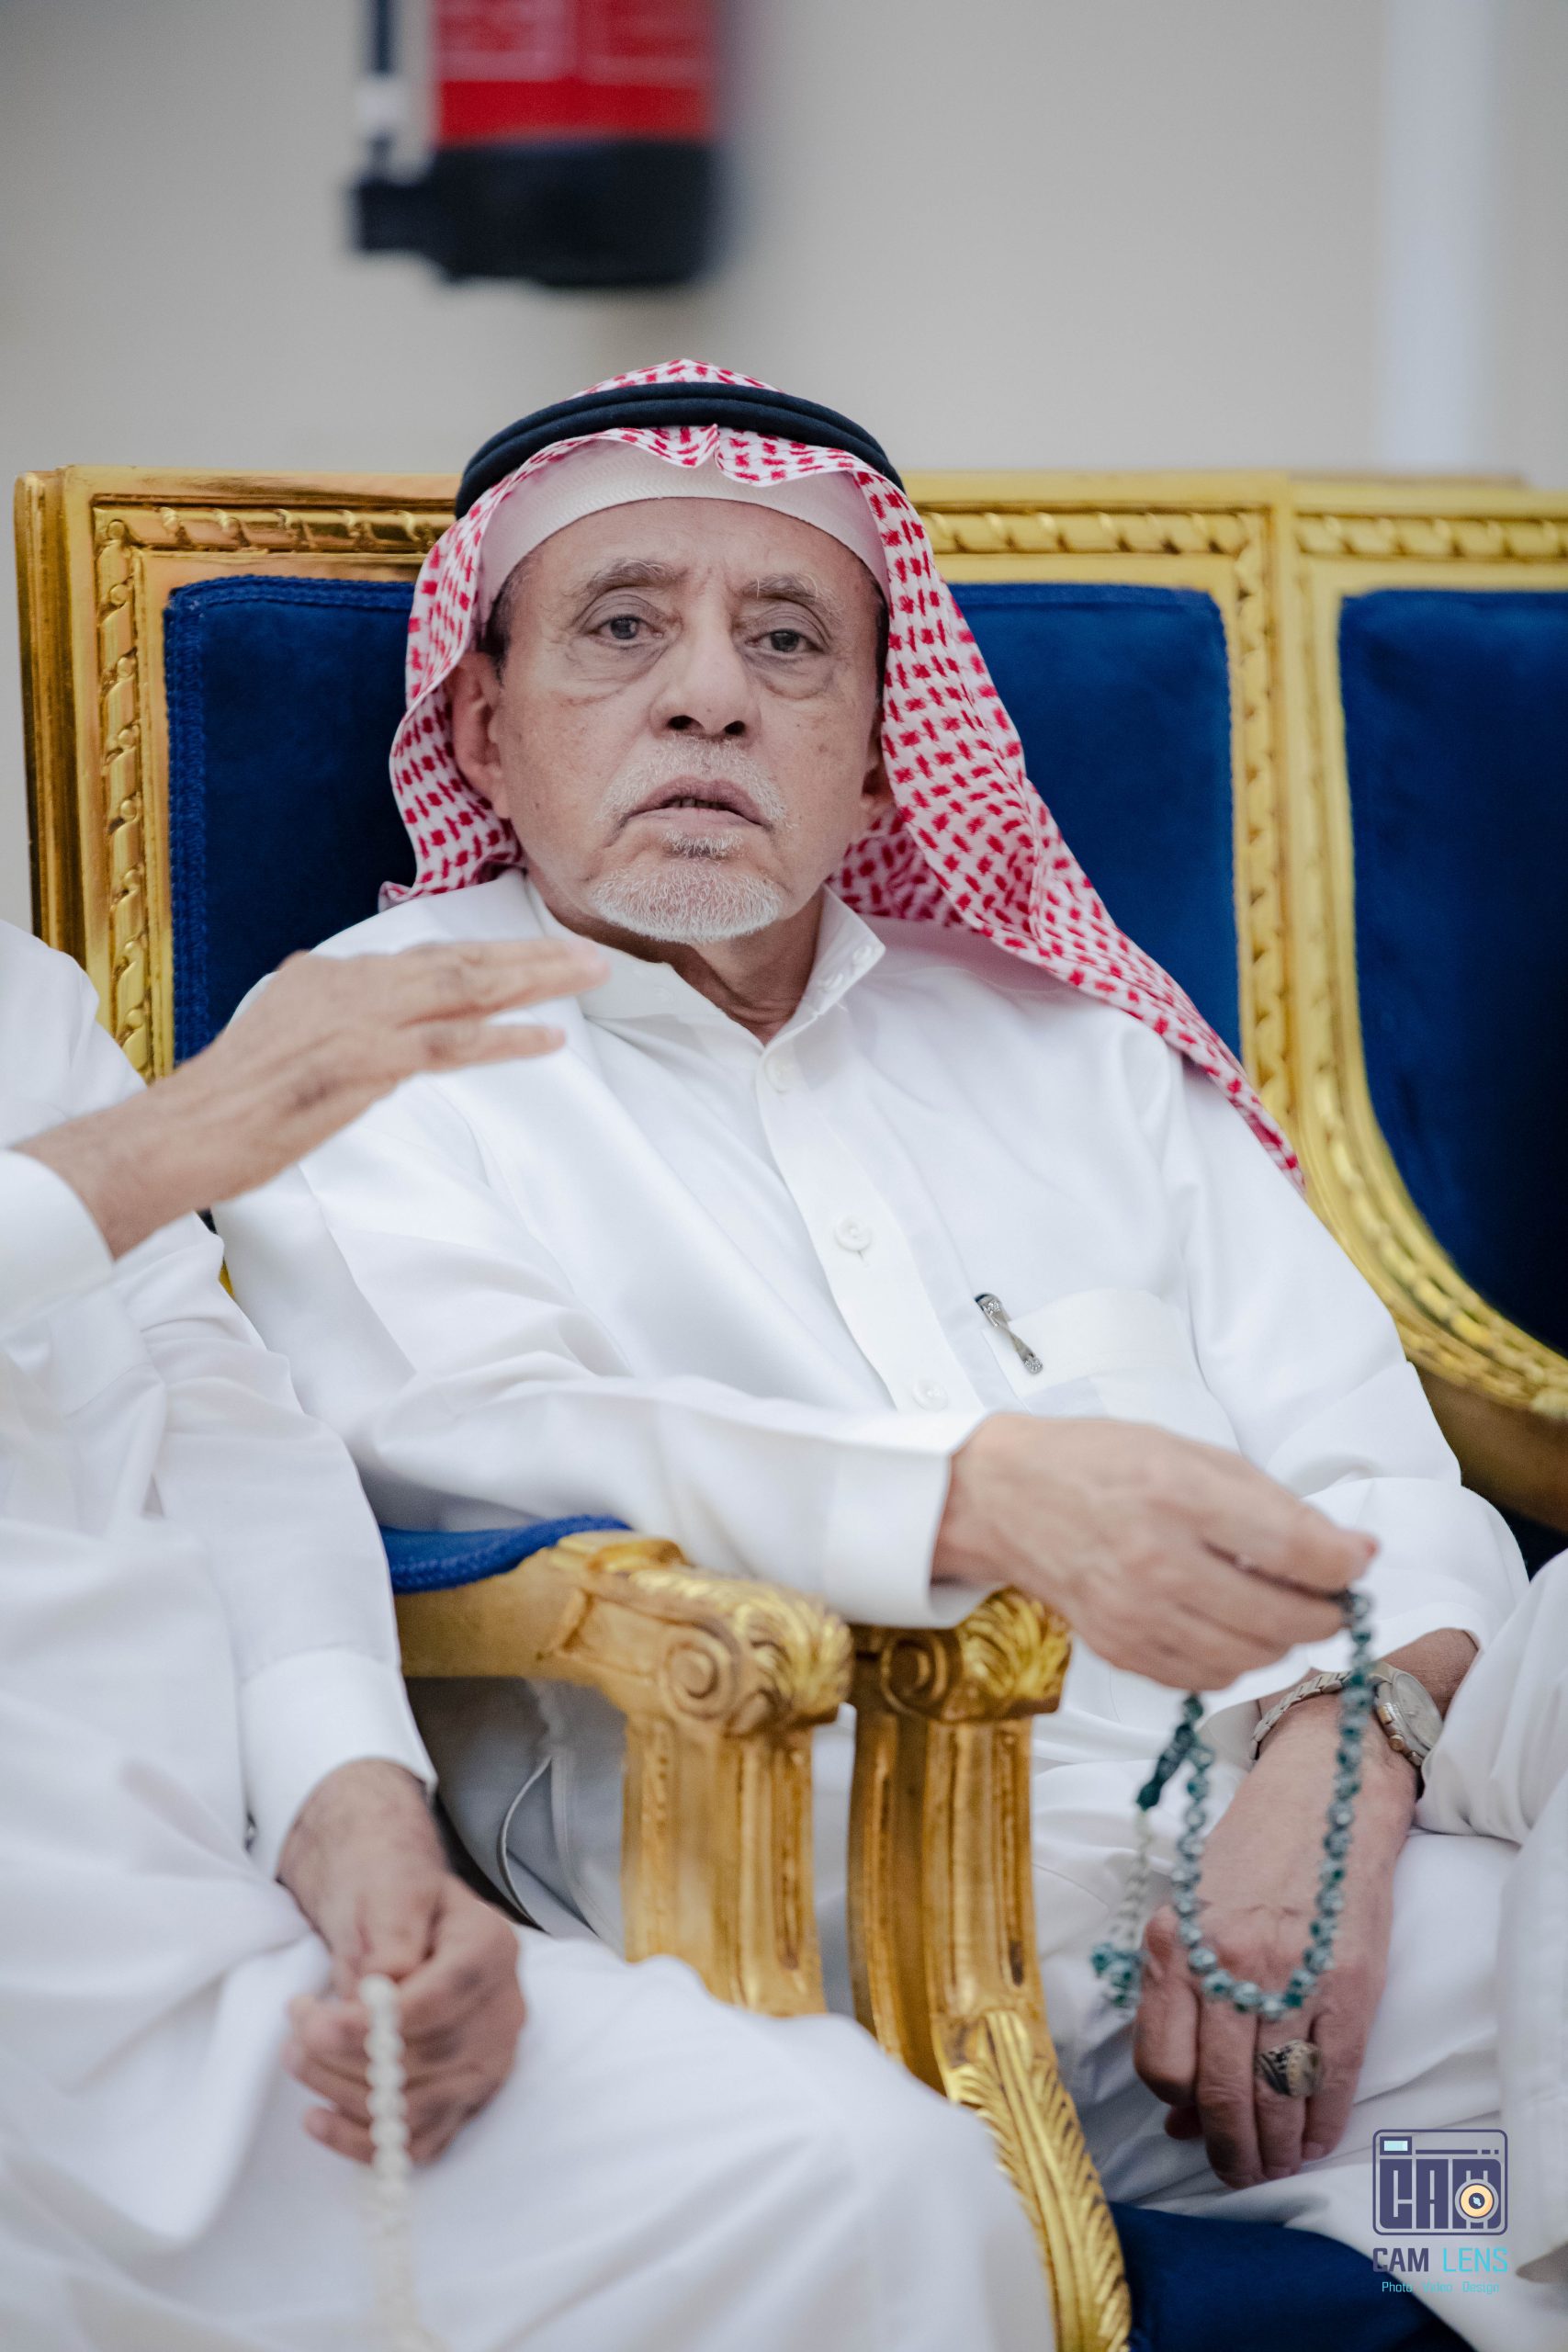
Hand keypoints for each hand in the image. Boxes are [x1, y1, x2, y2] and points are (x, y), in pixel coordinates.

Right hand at [18, 936, 605, 1256]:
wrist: (181, 1134)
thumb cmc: (230, 1106)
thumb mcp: (282, 1041)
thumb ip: (327, 1019)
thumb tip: (359, 1008)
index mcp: (328, 976)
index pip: (424, 957)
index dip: (487, 955)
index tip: (537, 953)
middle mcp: (347, 984)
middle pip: (458, 959)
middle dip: (530, 954)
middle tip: (591, 952)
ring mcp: (357, 1021)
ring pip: (464, 987)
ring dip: (534, 978)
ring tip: (590, 972)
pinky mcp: (363, 1064)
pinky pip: (450, 1045)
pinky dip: (505, 1038)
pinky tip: (550, 1036)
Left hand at [278, 1761, 524, 2164]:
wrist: (395, 1914)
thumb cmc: (390, 1894)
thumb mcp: (390, 1889)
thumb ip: (394, 1930)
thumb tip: (386, 1983)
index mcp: (493, 1947)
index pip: (445, 1998)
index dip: (380, 2024)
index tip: (316, 2024)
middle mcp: (504, 2011)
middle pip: (430, 2057)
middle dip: (347, 2055)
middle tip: (293, 2030)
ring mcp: (488, 2063)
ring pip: (418, 2104)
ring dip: (343, 2091)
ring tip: (295, 2055)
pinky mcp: (464, 2101)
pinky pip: (420, 2141)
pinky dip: (363, 2141)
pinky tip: (316, 2118)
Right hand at [935, 1416, 1370, 1689]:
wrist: (1007, 1497)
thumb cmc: (1102, 1463)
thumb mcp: (1190, 1452)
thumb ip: (1273, 1501)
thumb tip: (1351, 1551)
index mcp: (1180, 1494)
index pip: (1297, 1551)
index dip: (1345, 1564)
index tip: (1355, 1560)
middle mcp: (1157, 1561)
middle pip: (1283, 1619)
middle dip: (1324, 1612)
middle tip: (1325, 1594)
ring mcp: (1135, 1614)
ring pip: (1250, 1659)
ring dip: (1281, 1640)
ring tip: (1275, 1607)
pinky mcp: (1119, 1649)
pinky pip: (1205, 1679)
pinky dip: (1232, 1659)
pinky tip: (1225, 1625)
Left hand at [1132, 1693, 1413, 2184]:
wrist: (1325, 1794)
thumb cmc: (1249, 1853)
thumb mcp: (1191, 1913)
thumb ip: (1180, 2002)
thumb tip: (1180, 2109)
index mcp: (1175, 1944)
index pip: (1161, 2063)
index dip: (1178, 2108)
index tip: (1190, 2125)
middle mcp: (1227, 1965)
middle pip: (1220, 2094)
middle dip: (1229, 2151)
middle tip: (1236, 2172)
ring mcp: (1291, 1977)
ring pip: (1275, 2097)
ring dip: (1274, 2149)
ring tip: (1273, 2166)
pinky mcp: (1348, 1985)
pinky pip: (1331, 2078)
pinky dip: (1322, 2122)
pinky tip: (1314, 2138)